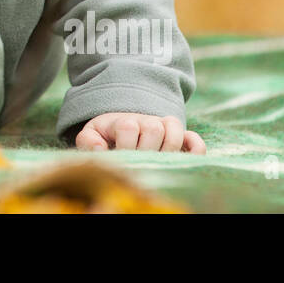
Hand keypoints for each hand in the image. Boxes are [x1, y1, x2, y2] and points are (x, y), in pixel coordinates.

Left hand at [74, 113, 204, 153]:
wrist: (122, 126)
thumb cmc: (107, 136)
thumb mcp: (92, 134)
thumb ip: (88, 140)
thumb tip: (100, 148)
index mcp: (124, 121)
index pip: (128, 127)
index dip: (124, 144)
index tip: (119, 155)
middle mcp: (147, 122)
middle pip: (153, 129)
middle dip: (144, 149)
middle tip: (138, 160)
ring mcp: (165, 129)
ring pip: (174, 131)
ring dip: (167, 148)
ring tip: (156, 161)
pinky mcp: (181, 138)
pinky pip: (195, 140)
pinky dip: (195, 149)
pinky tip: (185, 159)